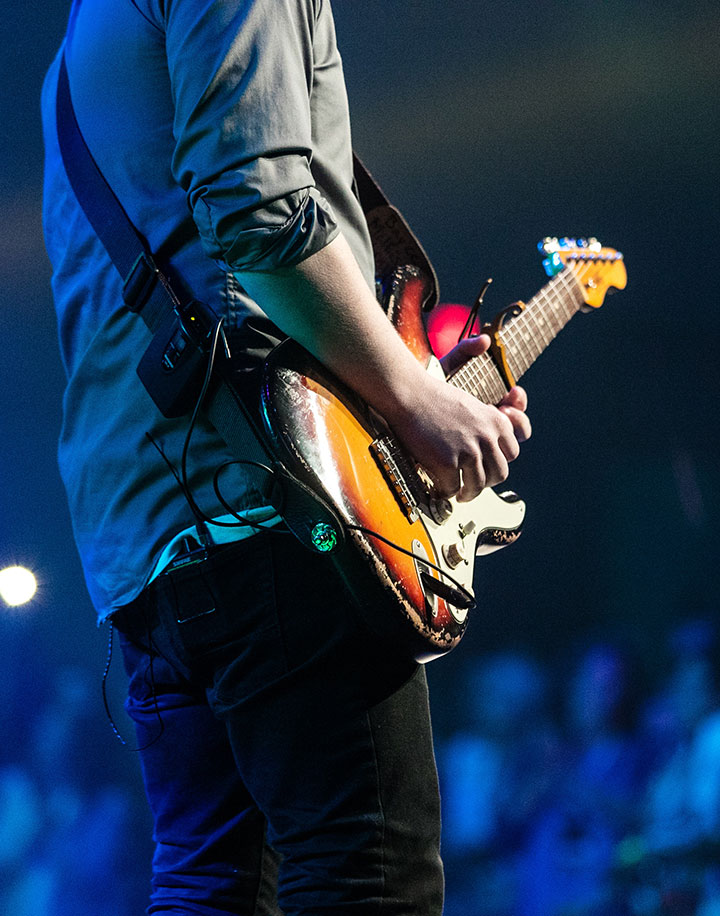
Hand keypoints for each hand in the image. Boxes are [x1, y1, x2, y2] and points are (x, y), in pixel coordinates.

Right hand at [388, 333, 530, 501]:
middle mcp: (488, 436)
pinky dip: (445, 492)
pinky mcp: (448, 463)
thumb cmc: (426, 385)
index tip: (488, 468)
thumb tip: (485, 340)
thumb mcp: (458, 368)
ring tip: (458, 493)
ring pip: (479, 486)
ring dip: (468, 493)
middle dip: (486, 482)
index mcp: (495, 419)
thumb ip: (472, 356)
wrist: (405, 394)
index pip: (513, 451)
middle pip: (500, 473)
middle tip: (473, 485)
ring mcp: (469, 451)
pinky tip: (438, 489)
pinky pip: (452, 489)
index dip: (499, 461)